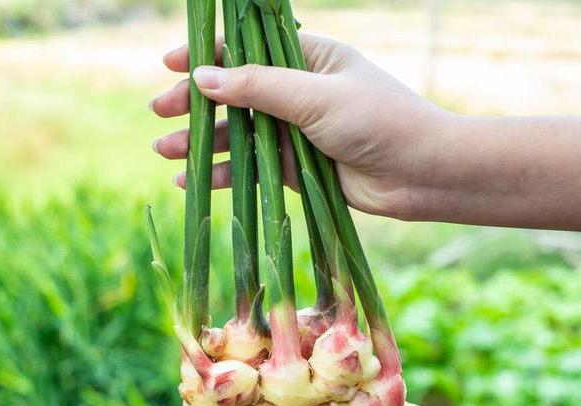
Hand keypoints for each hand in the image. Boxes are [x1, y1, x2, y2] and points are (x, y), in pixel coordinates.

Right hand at [150, 34, 449, 220]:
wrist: (421, 174)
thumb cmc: (378, 120)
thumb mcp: (315, 96)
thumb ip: (258, 87)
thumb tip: (203, 77)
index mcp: (309, 58)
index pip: (247, 49)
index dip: (207, 55)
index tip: (170, 64)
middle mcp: (299, 92)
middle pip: (235, 92)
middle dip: (196, 102)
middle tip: (159, 111)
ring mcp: (296, 131)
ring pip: (239, 132)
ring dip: (202, 141)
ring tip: (165, 149)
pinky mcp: (295, 167)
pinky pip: (250, 168)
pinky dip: (223, 174)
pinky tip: (192, 181)